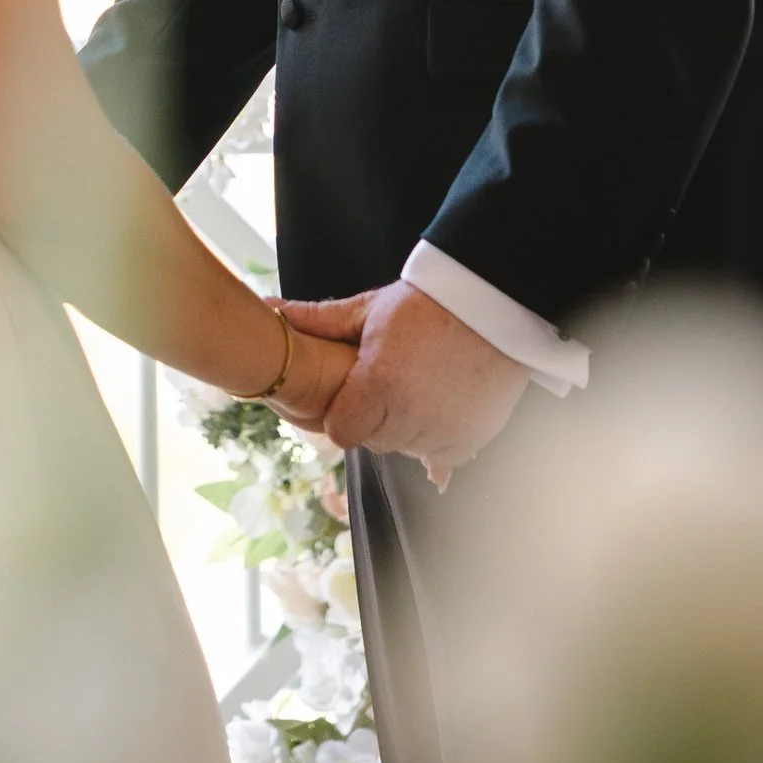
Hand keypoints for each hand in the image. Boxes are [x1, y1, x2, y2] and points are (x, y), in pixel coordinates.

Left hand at [274, 281, 527, 477]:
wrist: (493, 304)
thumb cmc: (426, 304)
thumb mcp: (369, 308)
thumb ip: (318, 320)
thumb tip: (269, 310)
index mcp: (378, 384)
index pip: (341, 432)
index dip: (343, 415)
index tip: (353, 395)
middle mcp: (410, 415)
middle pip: (373, 441)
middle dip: (373, 419)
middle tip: (387, 384)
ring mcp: (444, 431)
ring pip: (405, 450)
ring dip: (404, 429)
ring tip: (416, 389)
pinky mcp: (472, 438)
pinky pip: (440, 457)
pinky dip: (435, 439)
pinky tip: (438, 407)